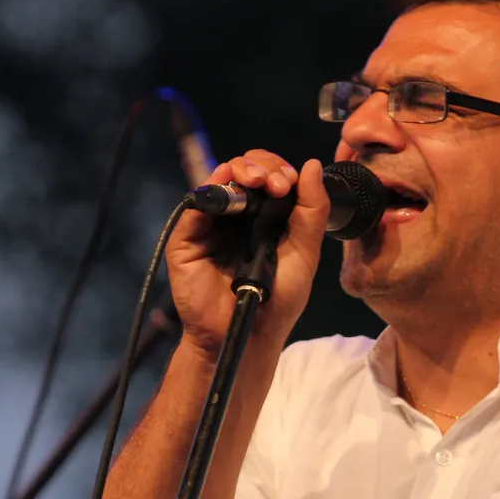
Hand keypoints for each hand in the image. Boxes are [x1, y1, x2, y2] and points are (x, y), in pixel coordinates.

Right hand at [165, 150, 330, 359]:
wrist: (249, 334)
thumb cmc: (278, 299)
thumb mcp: (305, 253)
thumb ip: (311, 212)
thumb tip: (311, 165)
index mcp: (267, 216)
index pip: (270, 175)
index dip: (280, 169)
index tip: (291, 182)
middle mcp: (238, 215)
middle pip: (245, 169)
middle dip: (263, 166)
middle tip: (278, 183)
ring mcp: (212, 224)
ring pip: (220, 178)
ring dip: (241, 169)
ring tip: (259, 181)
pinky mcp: (188, 238)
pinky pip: (195, 204)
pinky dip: (211, 187)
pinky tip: (228, 183)